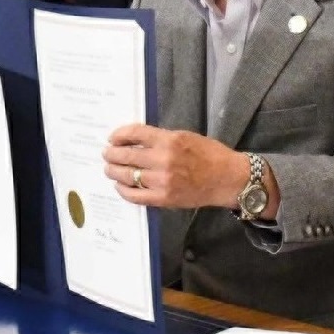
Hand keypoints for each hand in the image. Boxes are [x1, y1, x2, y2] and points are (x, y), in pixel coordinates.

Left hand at [104, 124, 240, 209]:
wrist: (227, 179)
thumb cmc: (209, 155)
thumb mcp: (185, 137)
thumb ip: (160, 138)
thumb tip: (135, 140)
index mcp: (169, 140)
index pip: (134, 134)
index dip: (119, 135)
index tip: (112, 138)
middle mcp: (163, 160)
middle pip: (126, 155)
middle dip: (112, 154)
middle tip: (106, 154)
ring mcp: (162, 181)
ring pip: (127, 175)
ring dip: (114, 171)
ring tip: (110, 169)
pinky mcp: (164, 198)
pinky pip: (135, 195)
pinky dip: (124, 190)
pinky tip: (120, 186)